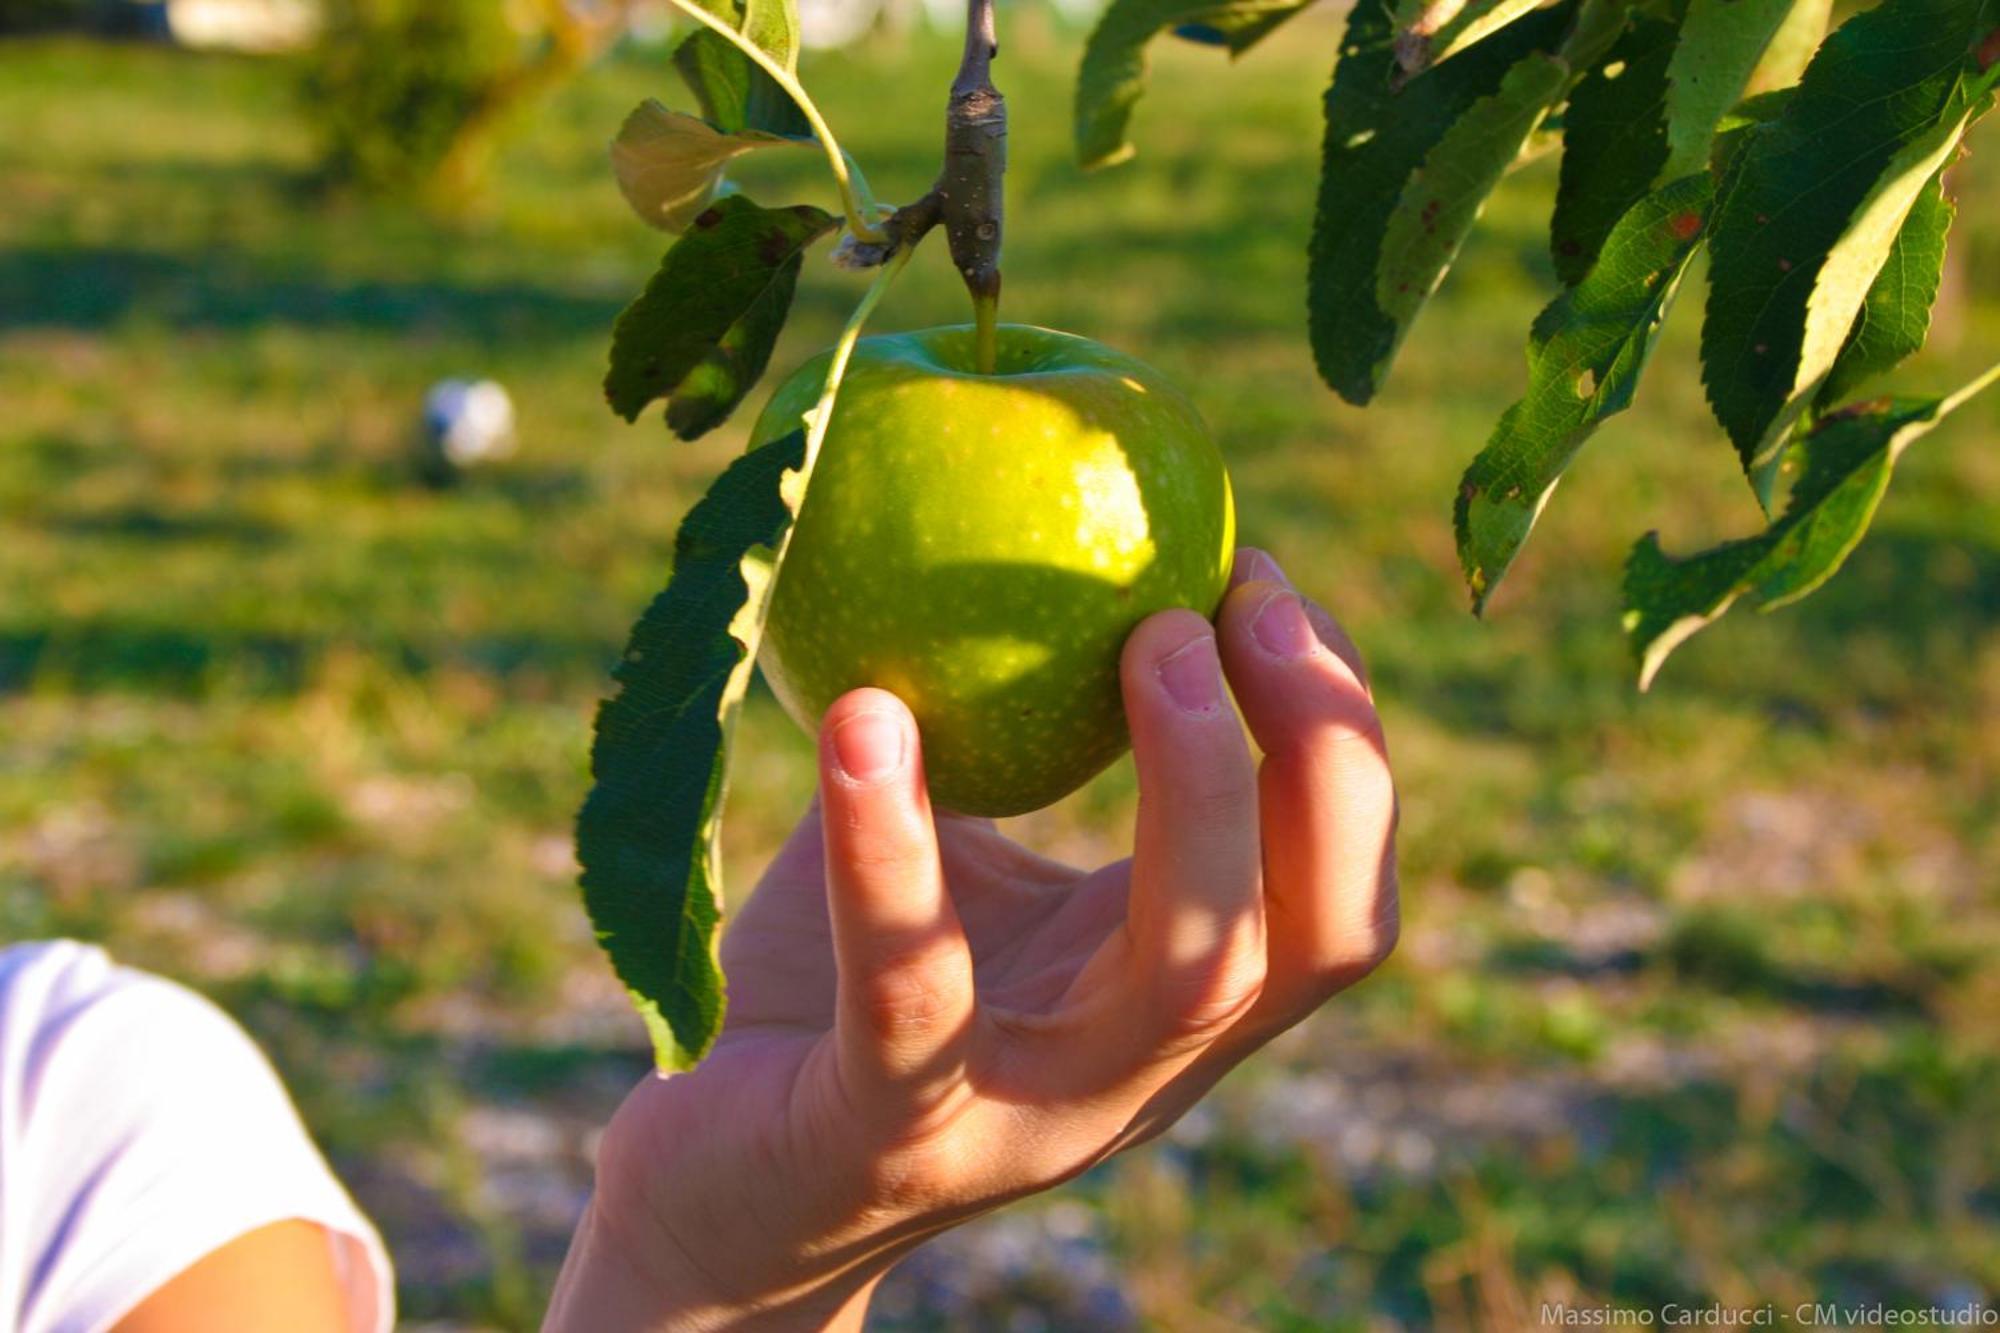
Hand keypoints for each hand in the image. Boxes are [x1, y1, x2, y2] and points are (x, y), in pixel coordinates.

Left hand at [543, 548, 1398, 1331]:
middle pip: (1320, 931)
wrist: (710, 1204)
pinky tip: (864, 717)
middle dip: (1321, 751)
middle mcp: (1135, 1072)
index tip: (1261, 578)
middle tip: (1240, 596)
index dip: (1341, 734)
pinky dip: (894, 847)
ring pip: (1187, 974)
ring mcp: (1027, 1117)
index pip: (1336, 889)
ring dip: (1192, 789)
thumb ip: (1021, 749)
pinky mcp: (889, 1135)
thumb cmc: (835, 1000)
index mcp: (1166, 1001)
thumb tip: (1052, 536)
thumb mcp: (961, 866)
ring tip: (1141, 639)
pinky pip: (914, 987)